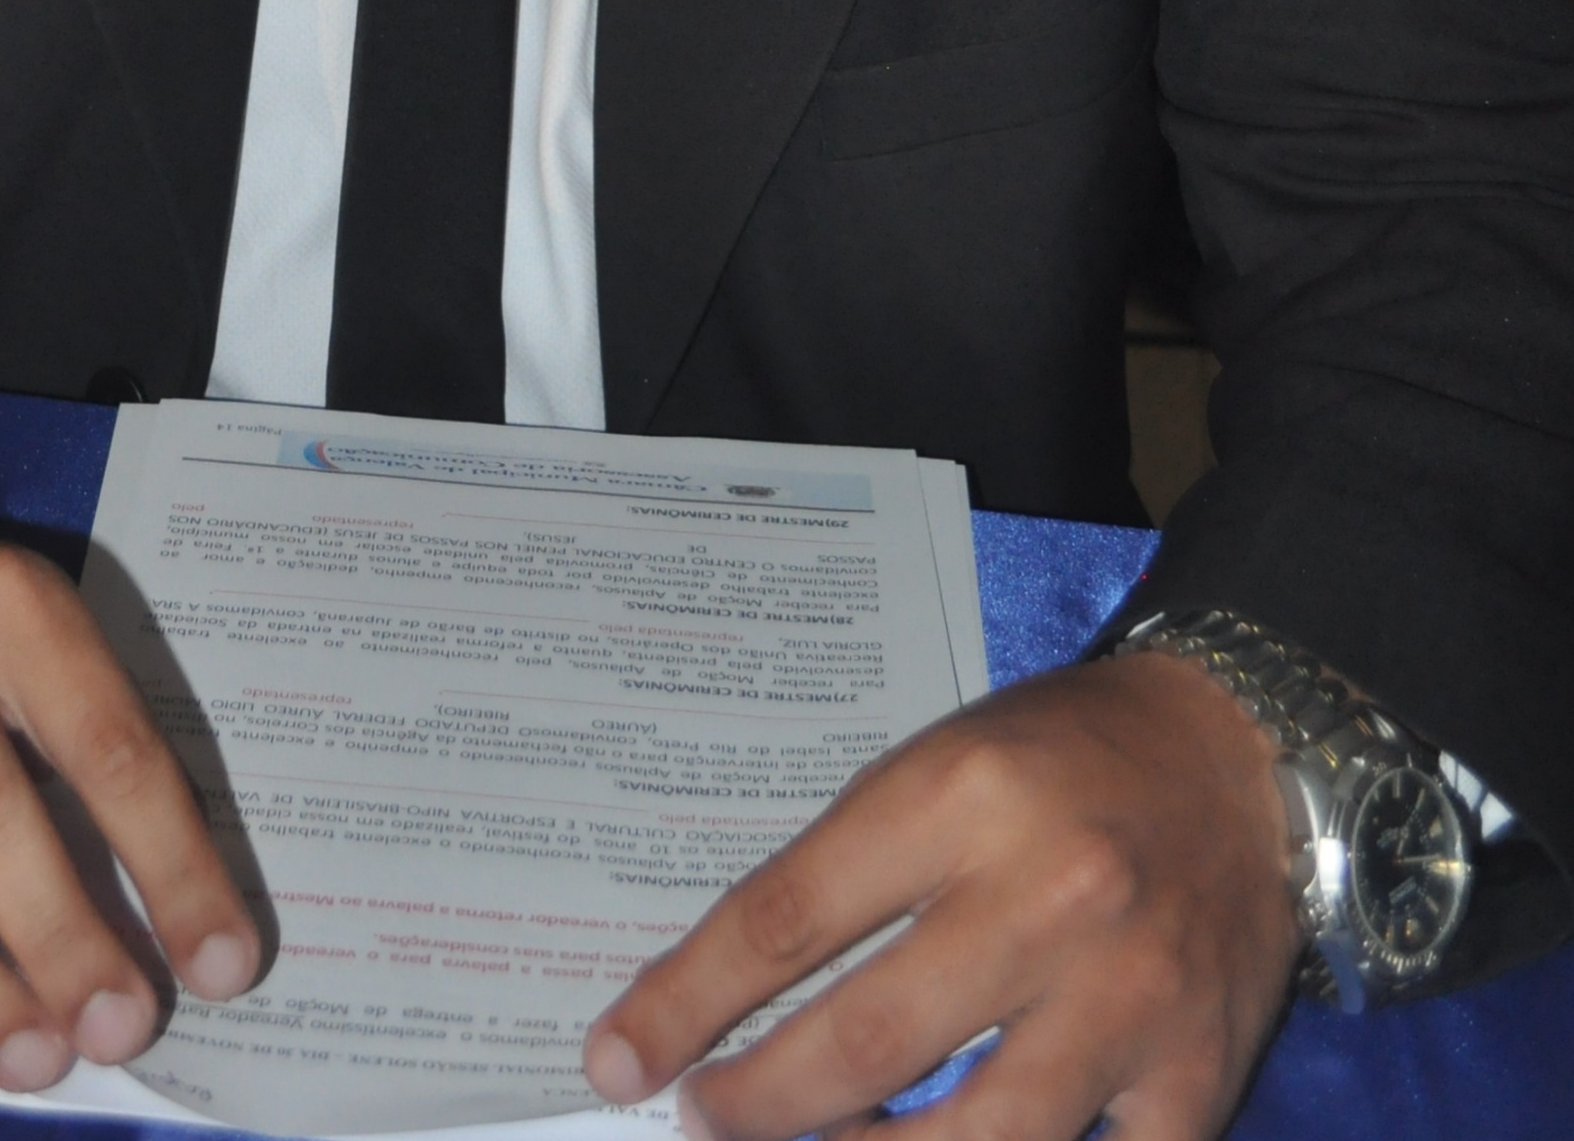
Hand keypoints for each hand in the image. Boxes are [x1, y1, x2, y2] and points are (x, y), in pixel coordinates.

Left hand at [584, 653, 1299, 1140]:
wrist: (1240, 755)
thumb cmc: (1063, 759)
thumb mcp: (942, 765)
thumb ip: (851, 874)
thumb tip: (730, 990)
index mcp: (960, 796)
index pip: (788, 918)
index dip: (688, 1002)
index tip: (617, 1060)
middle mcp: (1045, 895)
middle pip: (864, 1043)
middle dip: (758, 1105)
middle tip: (706, 1118)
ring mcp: (1127, 997)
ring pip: (971, 1140)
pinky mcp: (1195, 1074)